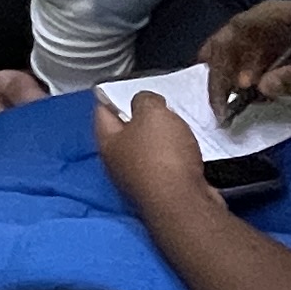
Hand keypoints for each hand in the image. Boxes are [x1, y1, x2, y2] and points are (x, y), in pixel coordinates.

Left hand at [94, 90, 221, 219]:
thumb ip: (145, 100)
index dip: (112, 95)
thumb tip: (144, 102)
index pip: (102, 111)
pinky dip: (175, 154)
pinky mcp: (161, 191)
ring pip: (147, 150)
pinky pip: (166, 165)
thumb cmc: (162, 156)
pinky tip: (187, 148)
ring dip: (161, 137)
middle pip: (125, 132)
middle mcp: (118, 164)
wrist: (184, 204)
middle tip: (159, 103)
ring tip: (177, 122)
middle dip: (141, 117)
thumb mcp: (152, 114)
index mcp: (107, 143)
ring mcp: (139, 180)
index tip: (124, 85)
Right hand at [200, 0, 290, 116]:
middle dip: (220, 67)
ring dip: (225, 77)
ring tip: (222, 107)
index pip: (245, 24)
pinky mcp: (272, 53)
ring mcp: (271, 36)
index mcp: (288, 16)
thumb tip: (260, 87)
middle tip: (217, 101)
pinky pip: (244, 62)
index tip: (236, 83)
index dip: (231, 51)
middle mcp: (273, 21)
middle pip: (232, 37)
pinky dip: (236, 82)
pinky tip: (236, 102)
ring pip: (234, 50)